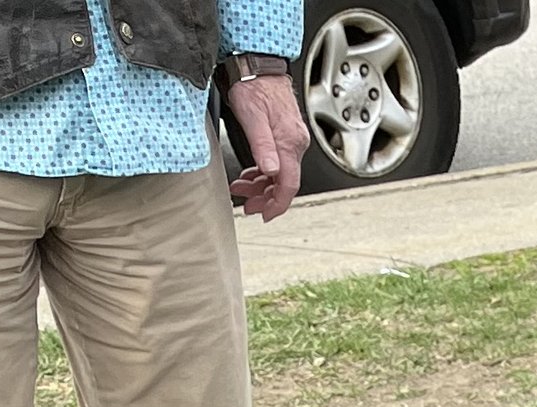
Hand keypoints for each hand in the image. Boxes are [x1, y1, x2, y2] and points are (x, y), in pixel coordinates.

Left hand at [226, 71, 307, 219]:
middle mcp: (295, 142)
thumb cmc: (252, 84)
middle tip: (246, 203)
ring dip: (262, 185)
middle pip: (284, 183)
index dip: (277, 205)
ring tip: (242, 188)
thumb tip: (270, 171)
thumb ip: (262, 146)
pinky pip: (278, 161)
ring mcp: (292, 138)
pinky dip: (264, 172)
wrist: (257, 62)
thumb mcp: (251, 116)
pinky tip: (252, 173)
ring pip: (280, 173)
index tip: (264, 214)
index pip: (288, 185)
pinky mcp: (286, 133)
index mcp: (289, 142)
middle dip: (265, 197)